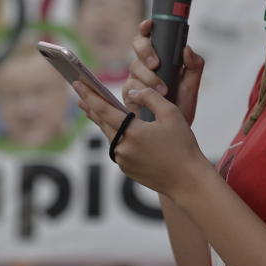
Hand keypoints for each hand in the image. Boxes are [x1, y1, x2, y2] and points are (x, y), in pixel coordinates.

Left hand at [74, 82, 207, 197]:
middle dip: (90, 106)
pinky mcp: (127, 170)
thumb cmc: (183, 146)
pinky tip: (115, 129)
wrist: (188, 181)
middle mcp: (122, 148)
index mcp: (132, 132)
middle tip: (79, 93)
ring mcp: (123, 161)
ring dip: (101, 120)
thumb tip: (131, 93)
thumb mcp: (171, 113)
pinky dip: (115, 135)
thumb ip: (149, 97)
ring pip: (109, 135)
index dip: (89, 95)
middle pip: (101, 122)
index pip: (103, 109)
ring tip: (92, 108)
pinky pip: (117, 148)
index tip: (77, 83)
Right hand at [124, 19, 204, 125]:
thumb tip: (187, 48)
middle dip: (146, 51)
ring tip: (163, 90)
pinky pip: (130, 86)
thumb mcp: (192, 85)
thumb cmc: (182, 106)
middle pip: (137, 46)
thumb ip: (195, 66)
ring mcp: (135, 78)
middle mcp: (145, 64)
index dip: (146, 27)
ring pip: (135, 67)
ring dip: (149, 77)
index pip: (149, 36)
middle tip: (156, 64)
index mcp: (160, 57)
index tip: (149, 25)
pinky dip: (140, 90)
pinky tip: (148, 97)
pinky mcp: (129, 94)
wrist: (174, 132)